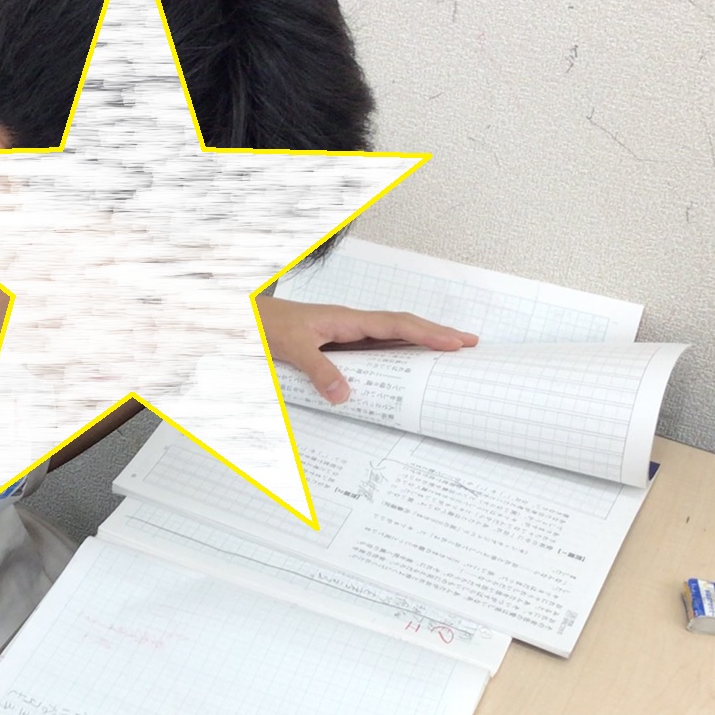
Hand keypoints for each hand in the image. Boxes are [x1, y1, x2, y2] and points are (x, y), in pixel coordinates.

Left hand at [258, 295, 476, 405]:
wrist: (245, 319)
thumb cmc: (266, 326)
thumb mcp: (292, 348)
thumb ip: (318, 370)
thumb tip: (344, 395)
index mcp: (347, 320)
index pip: (396, 324)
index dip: (427, 333)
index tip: (455, 342)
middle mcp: (351, 324)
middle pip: (403, 326)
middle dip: (437, 334)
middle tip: (470, 343)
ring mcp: (345, 333)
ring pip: (392, 335)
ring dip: (420, 342)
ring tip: (449, 351)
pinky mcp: (337, 343)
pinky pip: (375, 347)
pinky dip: (397, 352)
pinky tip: (406, 362)